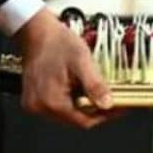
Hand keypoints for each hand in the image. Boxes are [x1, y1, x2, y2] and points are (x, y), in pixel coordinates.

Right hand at [16, 8, 113, 127]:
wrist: (36, 31)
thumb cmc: (57, 42)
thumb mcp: (82, 61)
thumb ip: (94, 85)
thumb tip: (107, 104)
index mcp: (52, 101)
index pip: (84, 121)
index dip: (105, 115)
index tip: (120, 106)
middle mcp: (40, 107)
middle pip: (76, 119)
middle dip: (95, 108)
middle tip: (111, 95)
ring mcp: (34, 104)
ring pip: (67, 113)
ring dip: (83, 103)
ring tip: (94, 87)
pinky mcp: (33, 98)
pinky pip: (57, 106)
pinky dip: (71, 99)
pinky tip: (77, 85)